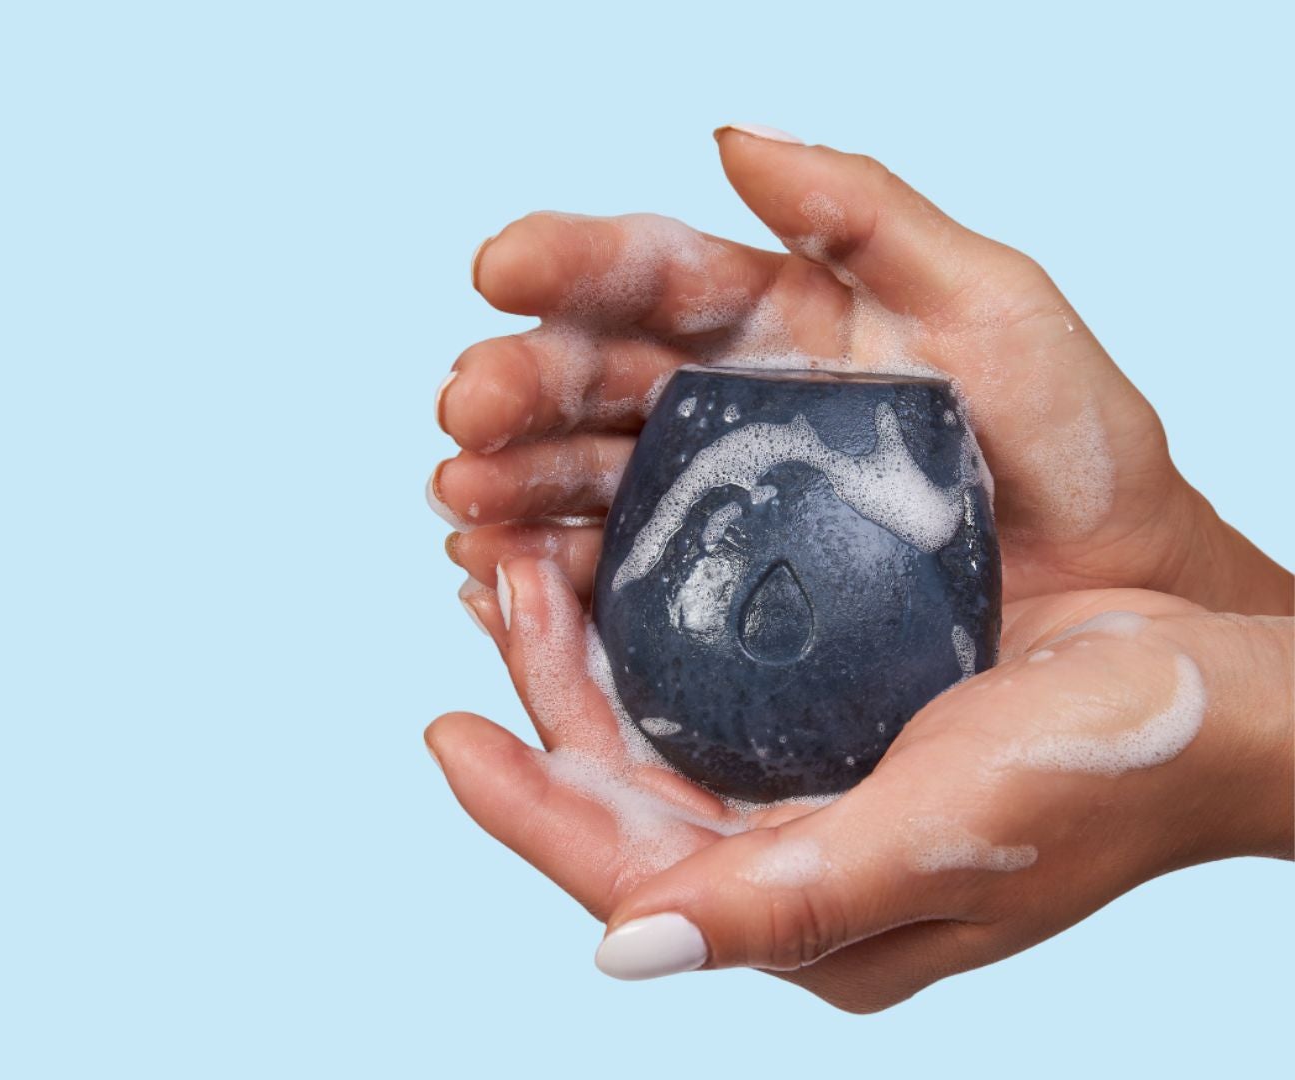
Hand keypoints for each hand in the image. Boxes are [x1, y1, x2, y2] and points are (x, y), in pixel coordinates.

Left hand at [429, 558, 1292, 1011]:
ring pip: (656, 735)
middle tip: (490, 580)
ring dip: (584, 657)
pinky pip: (710, 688)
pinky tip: (617, 565)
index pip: (626, 876)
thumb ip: (785, 900)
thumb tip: (624, 951)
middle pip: (622, 796)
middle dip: (545, 700)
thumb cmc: (1107, 773)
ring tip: (523, 560)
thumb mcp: (943, 837)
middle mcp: (796, 871)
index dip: (526, 809)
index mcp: (810, 925)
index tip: (444, 730)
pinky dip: (652, 631)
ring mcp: (814, 799)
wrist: (1225, 700)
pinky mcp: (840, 731)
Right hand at [432, 127, 1290, 613]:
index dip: (571, 265)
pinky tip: (493, 575)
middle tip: (467, 404)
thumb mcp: (995, 304)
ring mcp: (713, 508)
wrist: (1121, 601)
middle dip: (517, 388)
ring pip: (579, 483)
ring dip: (506, 486)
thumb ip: (868, 214)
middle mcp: (724, 408)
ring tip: (463, 496)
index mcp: (775, 323)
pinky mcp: (710, 607)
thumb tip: (732, 139)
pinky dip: (540, 581)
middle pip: (592, 382)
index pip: (652, 277)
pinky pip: (607, 587)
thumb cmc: (1073, 452)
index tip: (500, 263)